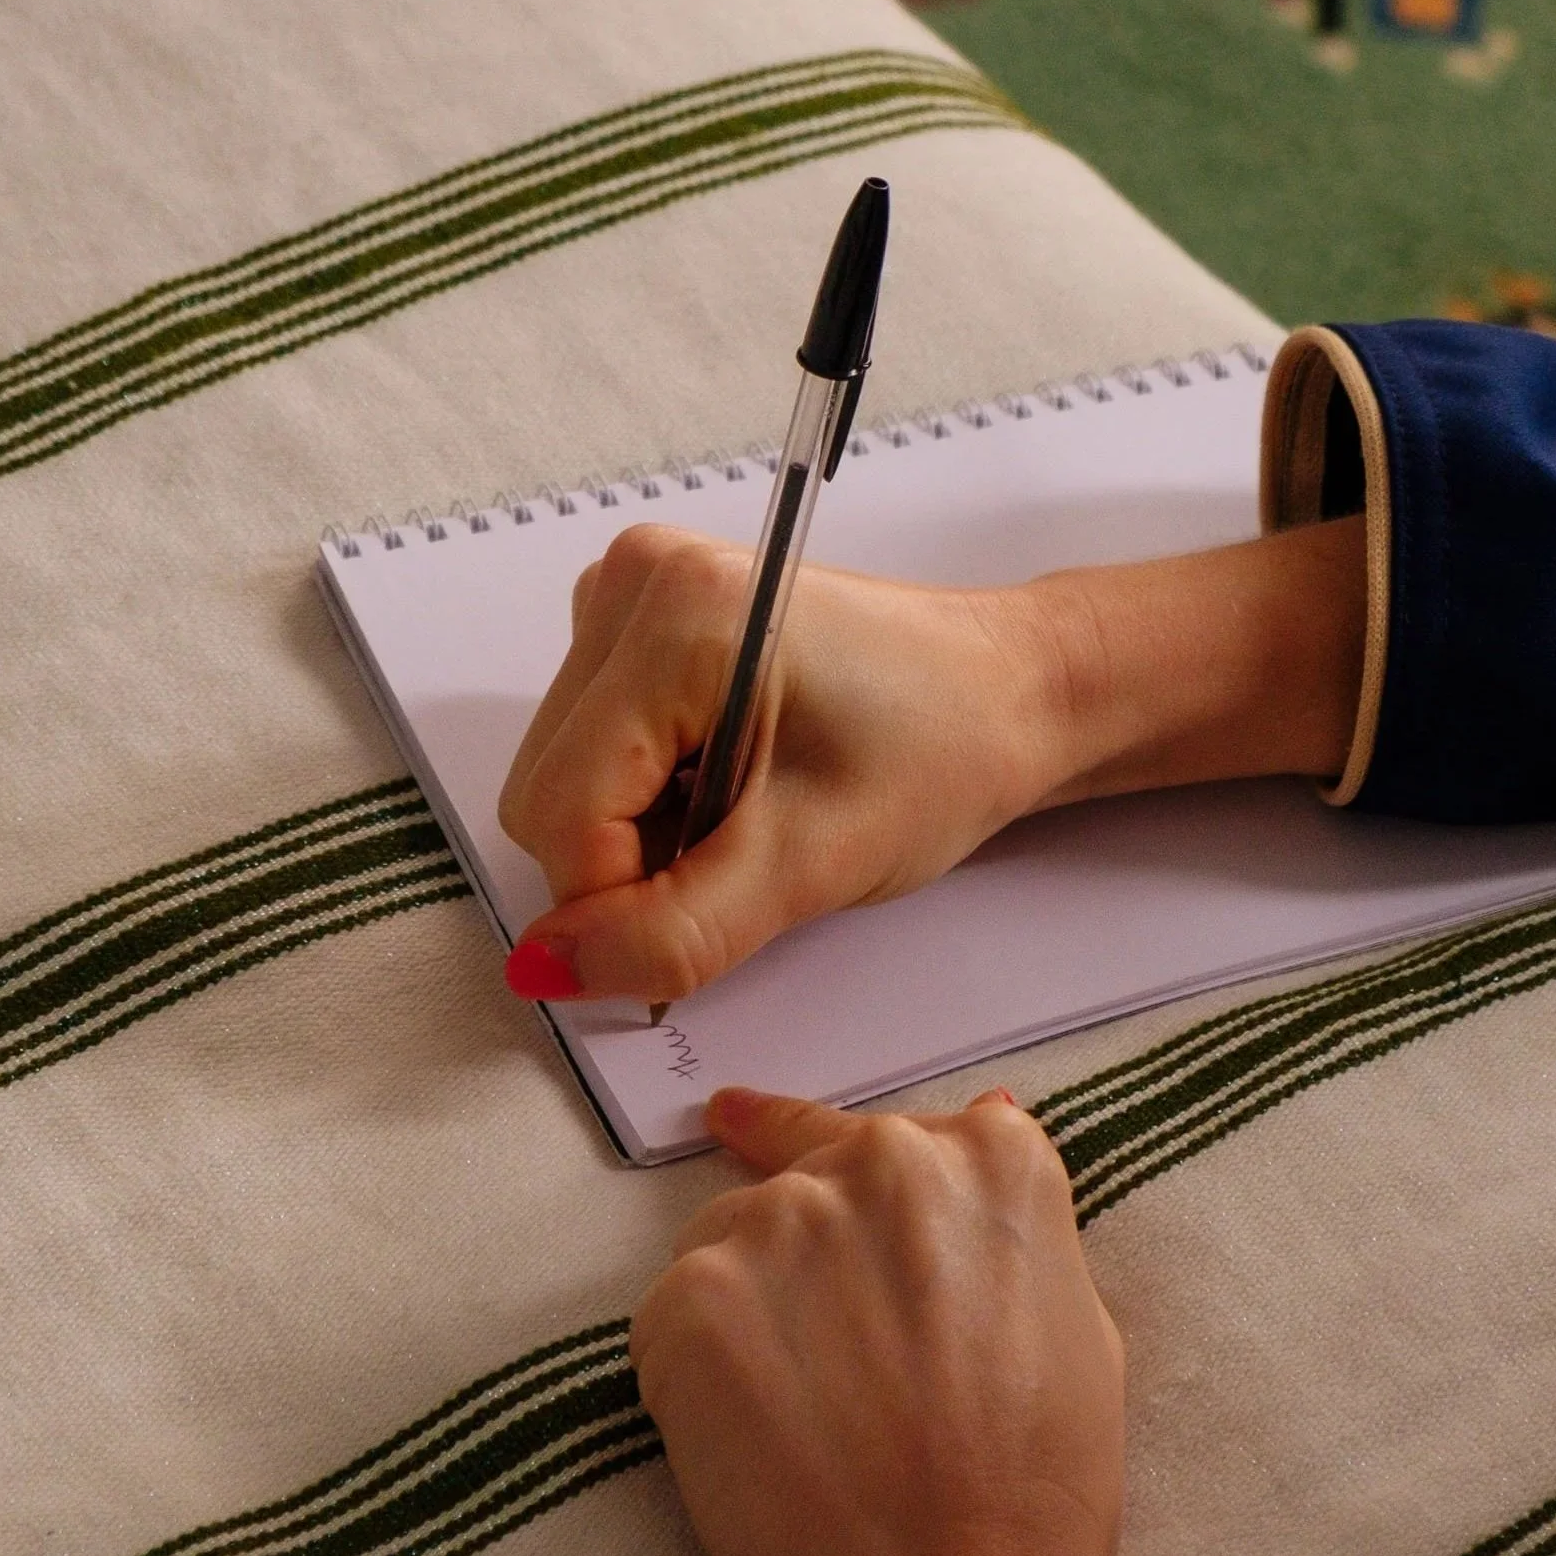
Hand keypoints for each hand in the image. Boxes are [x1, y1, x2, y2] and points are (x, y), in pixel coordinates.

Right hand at [498, 514, 1366, 1001]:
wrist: (1007, 694)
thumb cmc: (941, 750)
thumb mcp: (811, 864)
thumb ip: (672, 930)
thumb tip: (548, 973)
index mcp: (676, 615)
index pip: (563, 810)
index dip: (615, 902)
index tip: (702, 925)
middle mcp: (634, 582)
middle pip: (548, 793)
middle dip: (631, 864)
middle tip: (748, 860)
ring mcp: (630, 593)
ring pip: (563, 779)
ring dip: (640, 833)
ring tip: (750, 814)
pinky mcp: (640, 621)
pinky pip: (590, 748)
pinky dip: (647, 797)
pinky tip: (730, 782)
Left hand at [630, 1086, 1205, 1555]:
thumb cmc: (1037, 1496)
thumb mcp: (1077, 1322)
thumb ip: (1009, 1218)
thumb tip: (976, 1123)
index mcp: (988, 1160)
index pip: (912, 1136)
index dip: (881, 1195)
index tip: (838, 1196)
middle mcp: (881, 1163)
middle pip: (816, 1171)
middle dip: (820, 1253)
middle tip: (835, 1362)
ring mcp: (778, 1222)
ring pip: (738, 1234)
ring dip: (757, 1305)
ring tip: (805, 1422)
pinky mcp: (691, 1296)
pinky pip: (678, 1310)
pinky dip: (698, 1369)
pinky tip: (755, 1443)